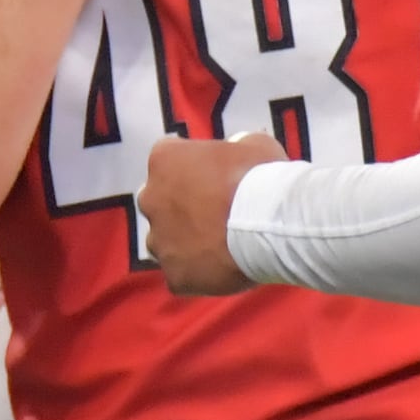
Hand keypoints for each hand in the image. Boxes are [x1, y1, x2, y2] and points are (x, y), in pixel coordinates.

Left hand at [143, 133, 280, 296]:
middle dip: (178, 206)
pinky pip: (181, 274)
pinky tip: (221, 269)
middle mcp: (151, 198)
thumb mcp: (253, 144)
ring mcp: (159, 241)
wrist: (269, 225)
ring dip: (183, 241)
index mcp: (164, 159)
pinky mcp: (174, 275)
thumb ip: (236, 147)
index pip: (168, 159)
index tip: (213, 177)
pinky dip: (197, 273)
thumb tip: (238, 152)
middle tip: (213, 213)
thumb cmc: (260, 177)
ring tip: (217, 246)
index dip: (191, 169)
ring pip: (164, 242)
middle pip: (158, 201)